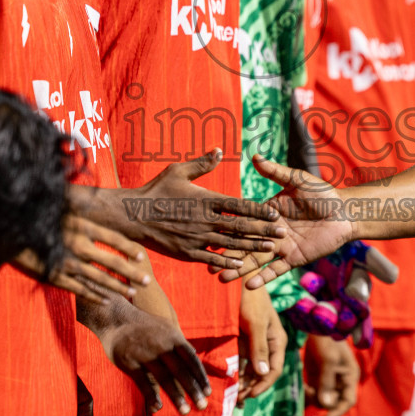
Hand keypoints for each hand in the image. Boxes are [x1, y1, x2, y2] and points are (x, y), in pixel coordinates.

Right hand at [16, 214, 151, 305]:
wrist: (8, 229)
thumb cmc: (36, 212)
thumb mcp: (60, 203)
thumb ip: (78, 202)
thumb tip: (93, 195)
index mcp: (82, 226)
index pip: (114, 238)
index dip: (129, 249)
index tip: (142, 257)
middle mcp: (78, 245)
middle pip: (112, 262)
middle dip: (132, 274)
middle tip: (148, 281)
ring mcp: (67, 263)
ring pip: (99, 279)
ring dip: (117, 287)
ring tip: (132, 293)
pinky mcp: (55, 277)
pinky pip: (79, 289)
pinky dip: (94, 296)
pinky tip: (106, 300)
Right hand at [97, 304, 210, 415]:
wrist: (114, 317)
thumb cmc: (143, 326)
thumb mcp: (165, 328)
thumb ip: (178, 343)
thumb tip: (194, 356)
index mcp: (173, 337)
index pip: (191, 359)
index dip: (200, 376)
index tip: (208, 392)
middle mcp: (161, 345)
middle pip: (181, 370)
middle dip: (193, 390)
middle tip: (202, 406)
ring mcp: (145, 353)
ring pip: (164, 377)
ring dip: (176, 396)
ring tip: (185, 411)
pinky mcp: (129, 361)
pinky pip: (142, 381)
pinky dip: (151, 394)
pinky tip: (158, 407)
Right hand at [113, 151, 286, 268]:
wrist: (132, 215)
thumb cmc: (155, 190)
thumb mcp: (178, 170)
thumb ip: (202, 163)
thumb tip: (220, 150)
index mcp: (205, 199)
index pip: (238, 205)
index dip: (258, 210)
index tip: (275, 213)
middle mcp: (204, 219)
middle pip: (240, 226)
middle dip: (263, 230)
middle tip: (282, 234)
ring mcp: (196, 238)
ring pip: (230, 244)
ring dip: (251, 247)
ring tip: (270, 249)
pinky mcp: (187, 252)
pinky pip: (211, 258)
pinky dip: (226, 261)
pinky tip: (240, 264)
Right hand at [219, 156, 356, 287]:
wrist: (346, 212)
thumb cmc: (322, 193)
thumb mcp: (298, 180)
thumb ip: (276, 172)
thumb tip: (255, 157)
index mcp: (267, 212)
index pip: (242, 221)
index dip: (225, 228)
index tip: (206, 233)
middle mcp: (270, 231)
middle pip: (244, 244)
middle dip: (226, 254)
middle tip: (206, 265)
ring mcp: (281, 247)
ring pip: (256, 260)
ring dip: (239, 270)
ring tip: (220, 279)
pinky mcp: (294, 259)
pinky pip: (276, 271)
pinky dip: (264, 278)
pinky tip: (249, 285)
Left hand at [239, 286, 287, 402]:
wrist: (238, 278)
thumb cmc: (250, 298)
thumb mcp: (255, 322)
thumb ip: (259, 348)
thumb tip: (263, 374)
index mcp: (277, 340)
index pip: (275, 369)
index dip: (264, 384)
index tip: (250, 394)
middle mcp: (267, 344)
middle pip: (263, 372)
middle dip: (252, 388)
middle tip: (237, 401)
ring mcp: (254, 342)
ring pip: (251, 368)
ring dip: (243, 382)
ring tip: (231, 396)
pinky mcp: (242, 339)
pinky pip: (240, 359)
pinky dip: (236, 371)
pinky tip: (227, 380)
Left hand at [307, 335, 359, 415]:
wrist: (315, 324)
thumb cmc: (327, 340)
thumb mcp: (328, 359)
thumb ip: (327, 381)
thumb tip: (325, 404)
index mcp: (349, 376)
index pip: (348, 400)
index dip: (339, 411)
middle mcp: (341, 380)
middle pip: (334, 402)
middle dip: (322, 402)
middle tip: (309, 391)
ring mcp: (329, 379)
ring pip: (323, 399)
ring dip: (314, 398)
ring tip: (306, 388)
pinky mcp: (318, 377)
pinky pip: (315, 393)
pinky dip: (309, 393)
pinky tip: (303, 386)